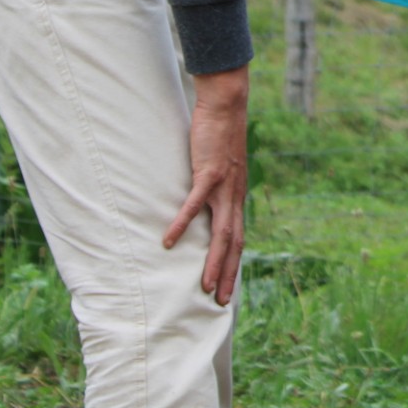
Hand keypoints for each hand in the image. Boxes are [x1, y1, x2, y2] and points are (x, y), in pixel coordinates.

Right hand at [163, 65, 249, 305]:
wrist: (227, 106)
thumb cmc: (219, 136)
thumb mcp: (219, 168)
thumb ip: (212, 188)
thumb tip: (200, 203)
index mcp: (236, 196)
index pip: (238, 237)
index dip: (234, 264)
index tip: (228, 289)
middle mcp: (234, 195)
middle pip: (234, 242)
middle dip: (228, 273)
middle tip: (221, 301)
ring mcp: (224, 186)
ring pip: (221, 231)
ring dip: (213, 260)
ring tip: (205, 285)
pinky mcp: (209, 172)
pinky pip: (194, 204)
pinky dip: (182, 224)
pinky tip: (169, 242)